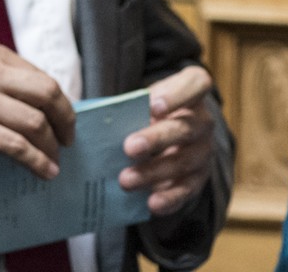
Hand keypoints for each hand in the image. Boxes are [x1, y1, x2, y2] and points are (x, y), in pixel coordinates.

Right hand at [0, 41, 74, 178]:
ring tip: (52, 159)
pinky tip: (45, 171)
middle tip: (67, 139)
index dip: (60, 102)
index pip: (41, 76)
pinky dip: (39, 162)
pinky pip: (21, 147)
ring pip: (37, 123)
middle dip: (65, 120)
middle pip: (47, 94)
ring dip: (51, 146)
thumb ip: (4, 78)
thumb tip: (50, 106)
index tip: (63, 120)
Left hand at [120, 65, 215, 216]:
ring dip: (154, 172)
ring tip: (125, 180)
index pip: (196, 84)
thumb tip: (84, 113)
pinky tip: (152, 203)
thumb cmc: (146, 110)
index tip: (152, 105)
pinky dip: (170, 197)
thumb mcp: (140, 99)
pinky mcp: (199, 177)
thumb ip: (124, 104)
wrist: (169, 133)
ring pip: (184, 161)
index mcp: (191, 92)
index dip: (177, 95)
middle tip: (128, 148)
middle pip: (185, 128)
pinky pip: (188, 189)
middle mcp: (202, 121)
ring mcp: (203, 150)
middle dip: (156, 139)